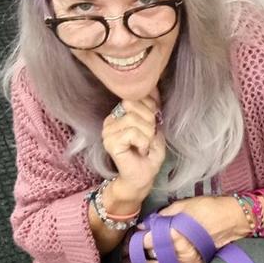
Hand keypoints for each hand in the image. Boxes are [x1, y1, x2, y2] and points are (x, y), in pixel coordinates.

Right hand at [102, 89, 164, 203]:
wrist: (143, 177)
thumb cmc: (149, 154)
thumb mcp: (155, 126)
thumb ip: (152, 106)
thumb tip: (152, 84)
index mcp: (120, 113)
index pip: (137, 97)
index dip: (151, 110)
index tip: (152, 127)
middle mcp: (111, 119)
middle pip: (134, 105)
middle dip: (149, 123)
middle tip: (148, 139)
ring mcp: (108, 130)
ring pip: (134, 120)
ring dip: (147, 135)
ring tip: (144, 146)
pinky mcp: (109, 142)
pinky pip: (132, 132)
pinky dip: (143, 142)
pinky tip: (139, 150)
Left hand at [141, 195, 249, 262]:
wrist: (233, 219)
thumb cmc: (209, 208)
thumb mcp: (183, 205)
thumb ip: (163, 215)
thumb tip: (146, 224)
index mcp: (173, 235)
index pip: (146, 242)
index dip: (137, 239)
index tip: (135, 235)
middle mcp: (179, 252)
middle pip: (151, 257)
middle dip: (141, 252)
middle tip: (135, 246)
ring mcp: (187, 261)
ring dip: (150, 261)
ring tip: (144, 255)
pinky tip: (160, 259)